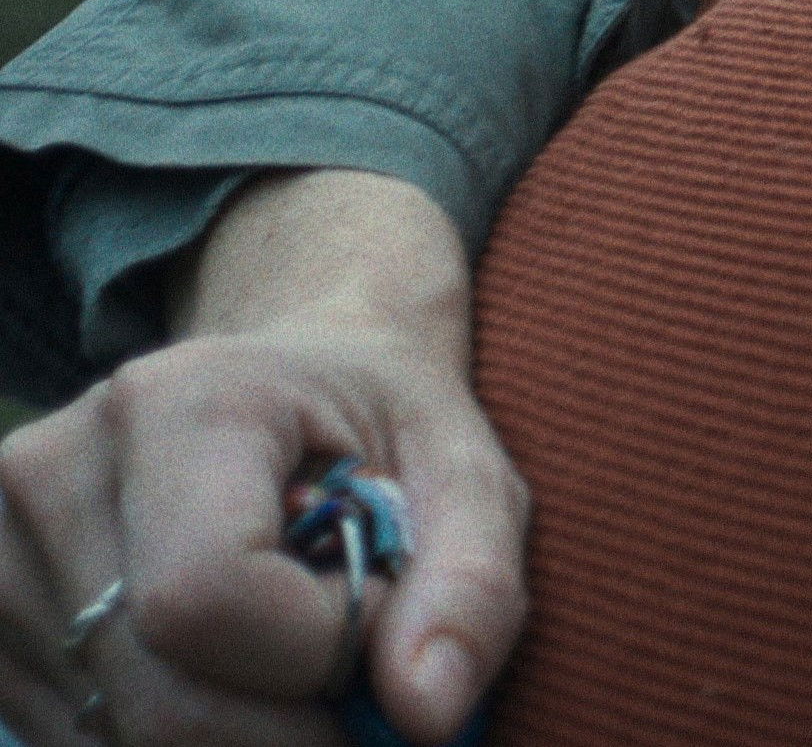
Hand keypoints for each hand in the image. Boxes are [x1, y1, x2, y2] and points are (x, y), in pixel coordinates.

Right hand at [0, 174, 526, 745]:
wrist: (291, 387)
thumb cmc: (383, 429)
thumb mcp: (467, 476)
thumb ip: (470, 588)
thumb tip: (429, 716)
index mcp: (178, 402)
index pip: (205, 597)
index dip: (317, 650)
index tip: (379, 614)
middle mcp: (53, 472)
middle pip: (155, 695)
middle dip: (288, 725)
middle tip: (351, 672)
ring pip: (121, 736)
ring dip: (240, 732)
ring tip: (286, 648)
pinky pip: (83, 742)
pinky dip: (177, 737)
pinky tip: (227, 675)